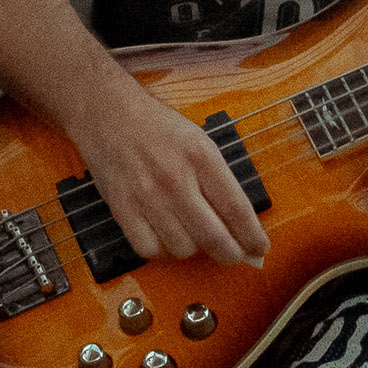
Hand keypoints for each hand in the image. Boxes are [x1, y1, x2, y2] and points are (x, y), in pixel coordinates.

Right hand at [69, 78, 270, 266]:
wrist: (107, 112)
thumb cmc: (157, 127)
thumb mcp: (198, 141)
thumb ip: (218, 179)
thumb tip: (238, 222)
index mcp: (200, 156)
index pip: (236, 208)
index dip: (252, 236)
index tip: (259, 248)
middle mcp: (175, 178)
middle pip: (213, 237)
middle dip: (231, 254)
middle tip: (235, 255)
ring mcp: (146, 195)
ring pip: (183, 248)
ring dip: (194, 250)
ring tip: (193, 237)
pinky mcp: (122, 207)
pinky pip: (149, 249)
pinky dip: (162, 251)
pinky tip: (166, 238)